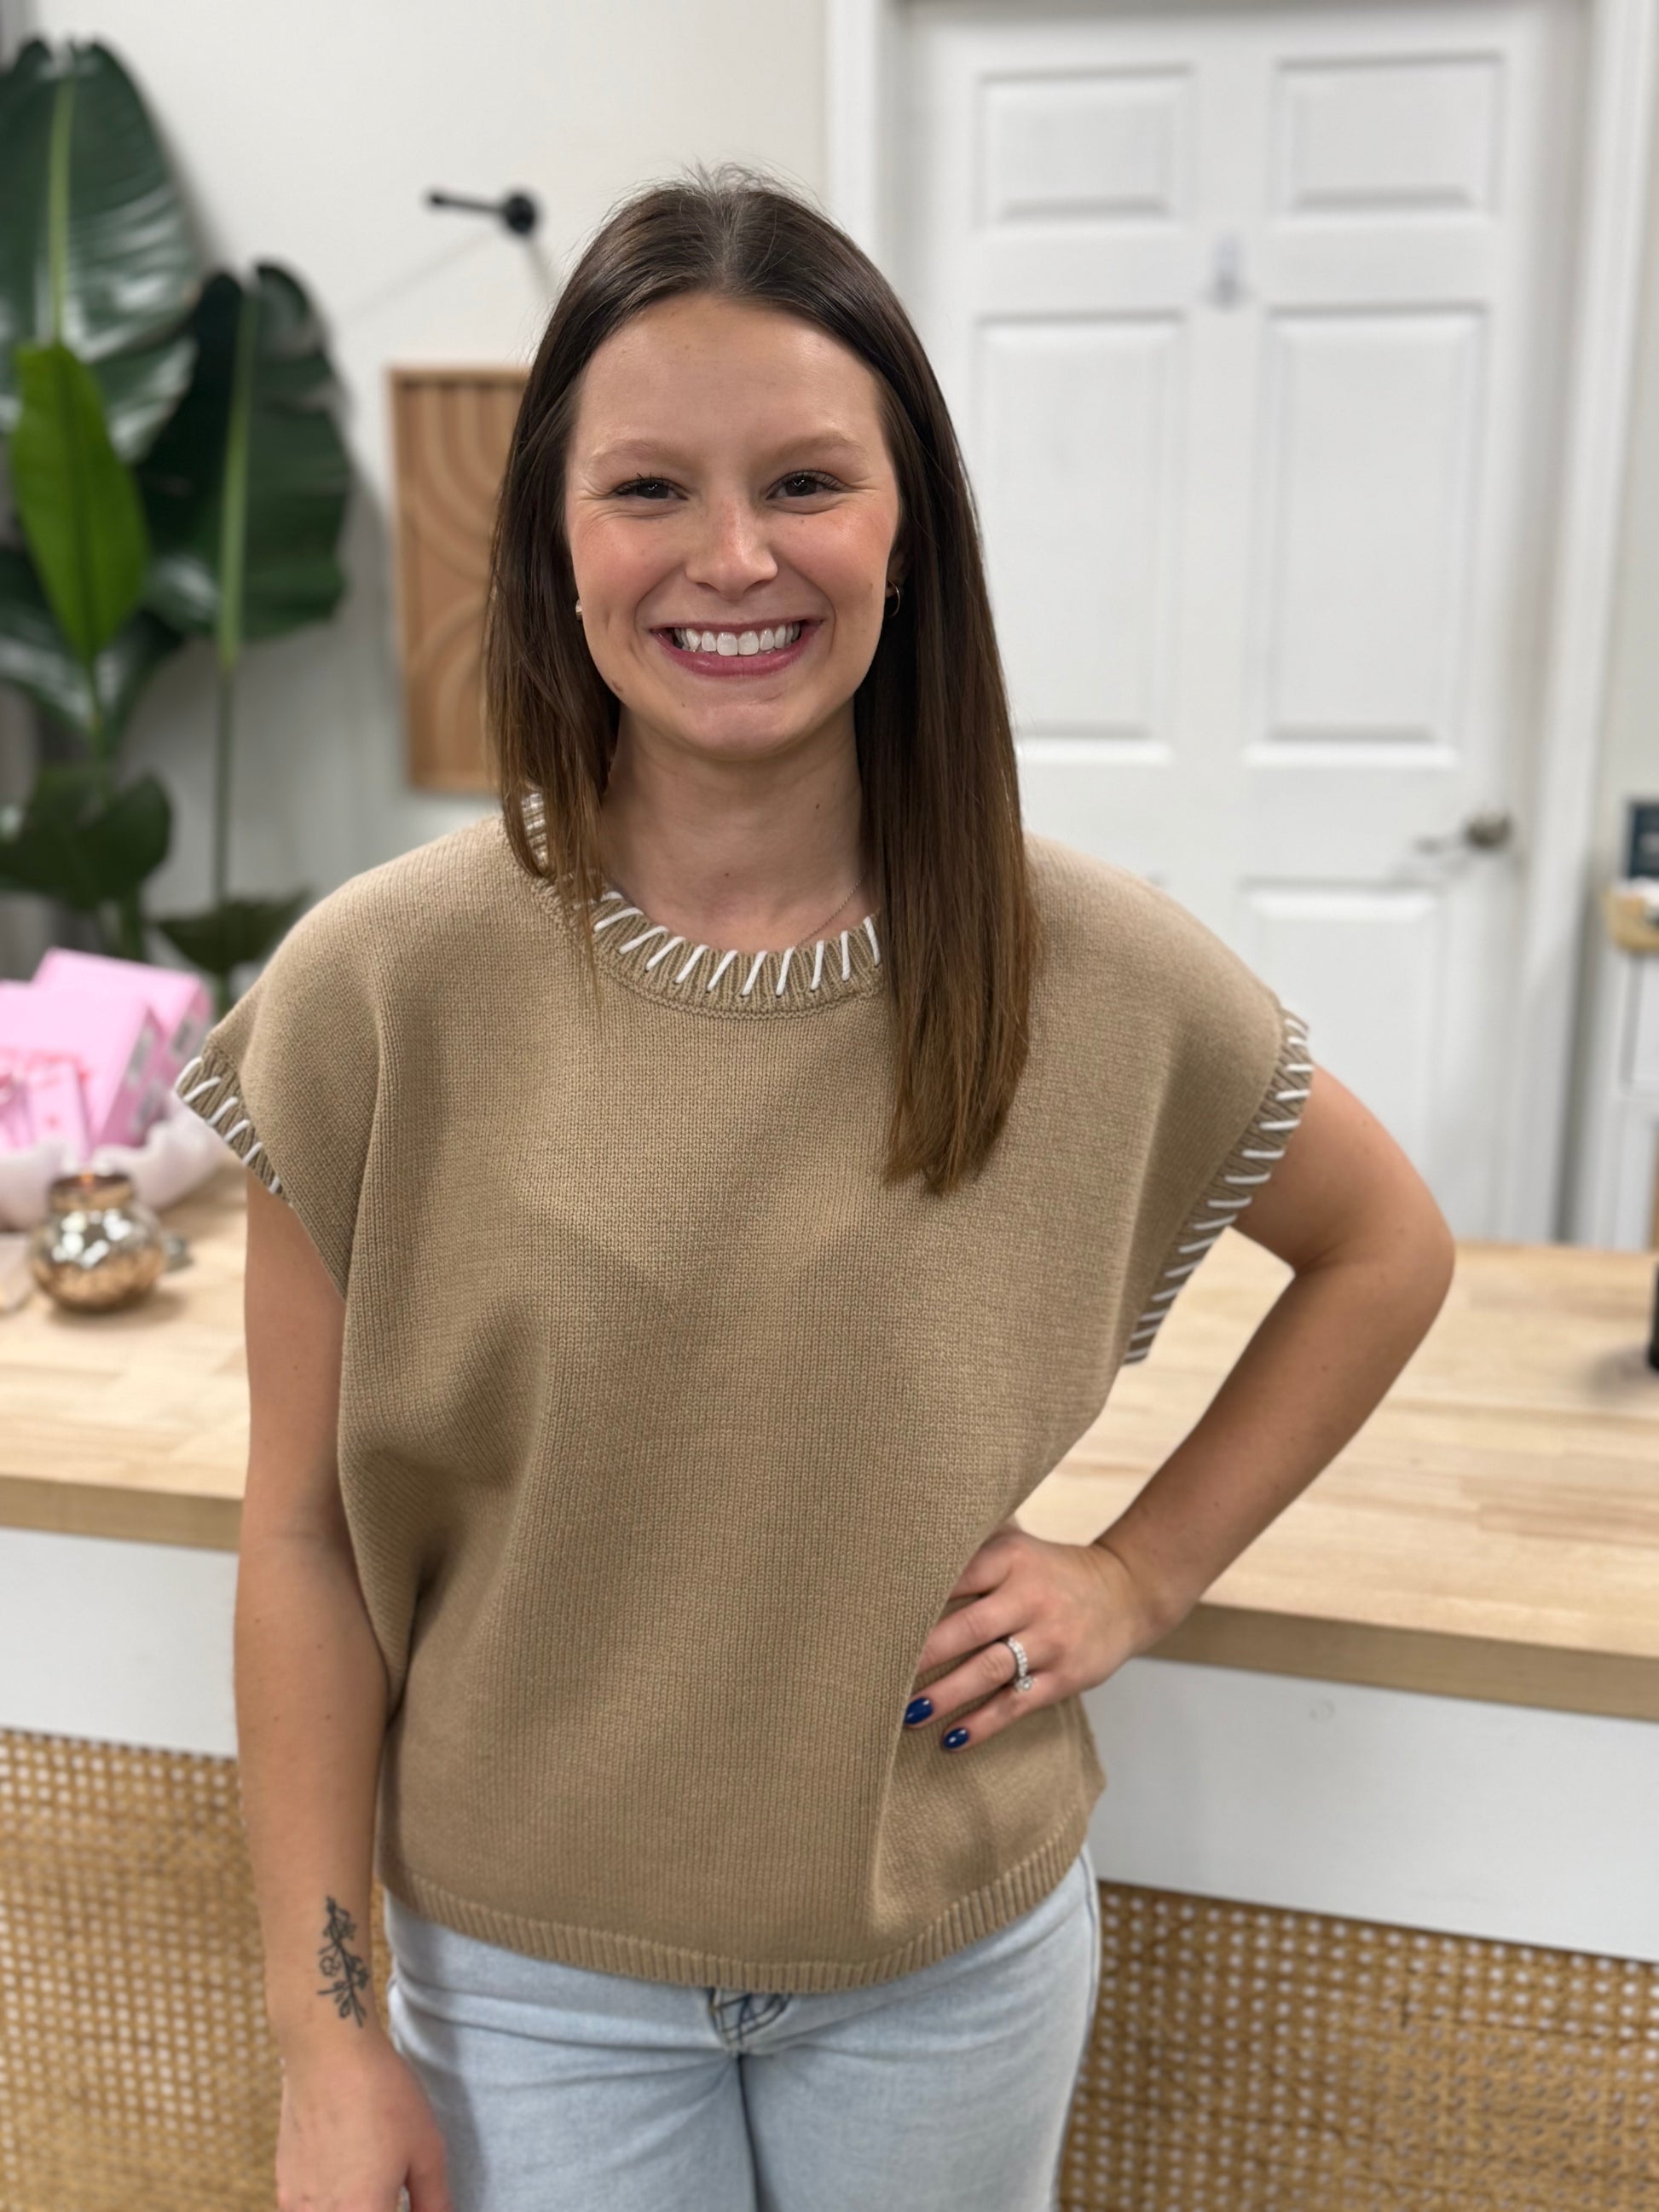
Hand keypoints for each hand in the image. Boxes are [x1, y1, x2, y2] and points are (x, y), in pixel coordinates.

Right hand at [275, 2028, 451, 2211]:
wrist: (329, 2054)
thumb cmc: (383, 2097)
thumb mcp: (427, 2149)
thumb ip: (433, 2200)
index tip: (410, 2203)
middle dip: (377, 2210)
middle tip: (394, 2195)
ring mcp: (297, 2205)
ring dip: (352, 2209)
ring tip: (371, 2182)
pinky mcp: (284, 2184)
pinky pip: (307, 2211)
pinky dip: (329, 2206)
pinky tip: (345, 2177)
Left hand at [903, 1525, 1166, 1752]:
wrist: (1125, 1593)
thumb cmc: (1049, 1571)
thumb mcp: (1015, 1548)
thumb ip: (969, 1554)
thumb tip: (896, 1563)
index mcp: (1011, 1558)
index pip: (955, 1577)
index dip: (915, 1599)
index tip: (875, 1619)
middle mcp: (1030, 1597)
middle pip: (967, 1627)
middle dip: (922, 1654)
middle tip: (877, 1674)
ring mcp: (1049, 1639)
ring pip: (988, 1670)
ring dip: (945, 1694)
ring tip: (908, 1712)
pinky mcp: (1064, 1677)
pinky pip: (1015, 1703)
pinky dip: (982, 1724)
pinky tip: (951, 1739)